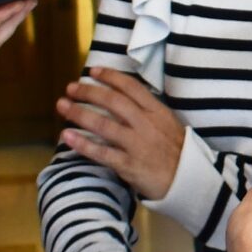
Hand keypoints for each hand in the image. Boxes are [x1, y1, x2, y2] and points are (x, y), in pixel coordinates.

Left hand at [58, 68, 182, 197]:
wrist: (189, 180)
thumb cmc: (178, 152)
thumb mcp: (169, 123)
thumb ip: (149, 111)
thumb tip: (125, 98)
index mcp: (157, 111)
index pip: (130, 87)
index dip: (110, 76)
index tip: (93, 71)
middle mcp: (145, 124)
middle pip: (112, 101)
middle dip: (88, 92)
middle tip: (71, 88)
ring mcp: (137, 145)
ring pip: (103, 124)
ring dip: (79, 113)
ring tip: (62, 106)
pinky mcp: (129, 165)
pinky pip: (101, 152)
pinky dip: (82, 144)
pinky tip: (67, 136)